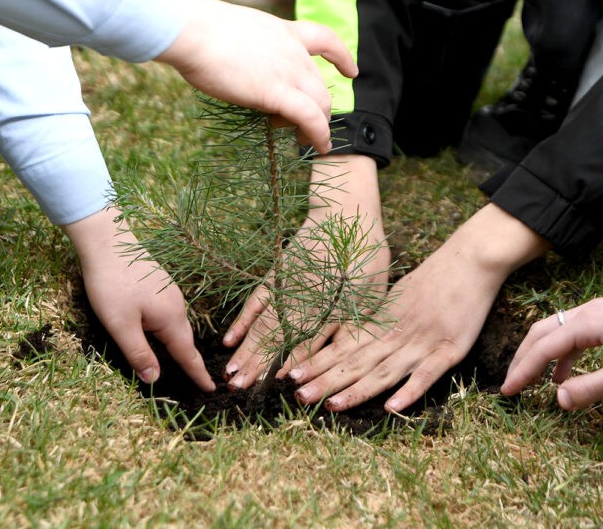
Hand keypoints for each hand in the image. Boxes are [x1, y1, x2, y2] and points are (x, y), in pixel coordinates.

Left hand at [63, 207, 214, 391]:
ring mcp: (170, 293)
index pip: (187, 354)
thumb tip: (155, 380)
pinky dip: (170, 330)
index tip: (212, 390)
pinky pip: (170, 314)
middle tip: (199, 382)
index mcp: (170, 318)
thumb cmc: (111, 284)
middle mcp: (176, 305)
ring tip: (182, 363)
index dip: (198, 374)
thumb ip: (138, 354)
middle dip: (191, 362)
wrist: (107, 242)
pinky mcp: (160, 285)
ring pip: (177, 326)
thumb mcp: (120, 325)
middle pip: (185, 340)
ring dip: (179, 345)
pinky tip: (161, 332)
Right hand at [155, 0, 357, 154]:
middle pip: (320, 84)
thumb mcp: (234, 32)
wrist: (192, 31)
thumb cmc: (198, 31)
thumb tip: (237, 67)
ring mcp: (288, 70)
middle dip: (320, 108)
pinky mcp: (276, 92)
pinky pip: (310, 117)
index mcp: (283, 32)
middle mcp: (293, 50)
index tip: (351, 71)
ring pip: (320, 103)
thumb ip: (247, 50)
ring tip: (310, 142)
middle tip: (307, 126)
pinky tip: (320, 146)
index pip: (323, 38)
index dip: (341, 56)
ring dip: (319, 127)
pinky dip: (319, 134)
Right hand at [221, 154, 390, 388]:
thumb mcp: (372, 294)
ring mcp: (285, 286)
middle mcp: (303, 299)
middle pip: (277, 336)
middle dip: (258, 365)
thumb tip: (338, 359)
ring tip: (230, 373)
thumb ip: (353, 327)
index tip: (275, 383)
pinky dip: (242, 320)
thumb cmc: (366, 257)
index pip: (308, 340)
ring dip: (246, 350)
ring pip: (263, 323)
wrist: (345, 213)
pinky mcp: (275, 275)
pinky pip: (255, 301)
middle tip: (238, 389)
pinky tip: (231, 339)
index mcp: (331, 306)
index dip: (292, 362)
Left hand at [288, 204, 550, 412]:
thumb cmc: (436, 276)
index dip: (317, 362)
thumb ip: (378, 321)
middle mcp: (397, 333)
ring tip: (331, 406)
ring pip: (384, 371)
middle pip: (356, 361)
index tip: (289, 374)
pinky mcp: (450, 349)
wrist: (471, 258)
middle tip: (297, 396)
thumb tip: (351, 338)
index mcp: (383, 321)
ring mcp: (422, 341)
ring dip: (357, 391)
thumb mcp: (398, 297)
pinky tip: (391, 407)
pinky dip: (409, 391)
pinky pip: (426, 374)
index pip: (344, 347)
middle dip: (325, 380)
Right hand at [500, 297, 602, 409]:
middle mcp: (586, 312)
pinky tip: (561, 376)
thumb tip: (559, 400)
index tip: (508, 391)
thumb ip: (592, 387)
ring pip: (554, 331)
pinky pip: (571, 334)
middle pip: (541, 332)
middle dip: (523, 359)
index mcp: (587, 323)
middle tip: (510, 384)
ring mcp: (596, 312)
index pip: (543, 348)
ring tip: (530, 382)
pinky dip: (560, 354)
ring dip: (539, 355)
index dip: (523, 370)